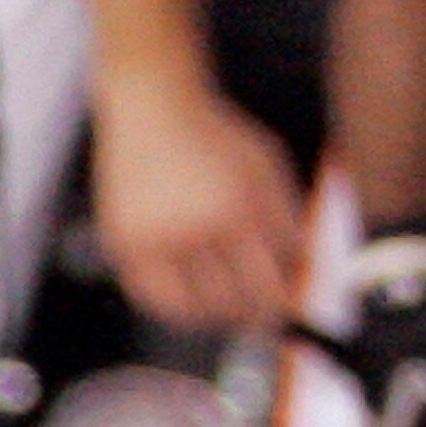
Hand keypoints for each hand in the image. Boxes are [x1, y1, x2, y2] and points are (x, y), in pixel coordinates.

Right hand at [91, 64, 307, 330]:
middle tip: (263, 314)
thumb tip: (301, 273)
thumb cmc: (217, 139)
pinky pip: (152, 299)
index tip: (291, 306)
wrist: (153, 109)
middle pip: (234, 300)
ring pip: (193, 309)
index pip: (270, 281)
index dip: (284, 302)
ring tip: (229, 310)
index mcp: (240, 208)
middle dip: (255, 313)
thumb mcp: (267, 168)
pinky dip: (176, 309)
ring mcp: (156, 239)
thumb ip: (287, 219)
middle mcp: (196, 228)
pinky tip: (193, 303)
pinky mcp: (124, 245)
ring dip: (217, 317)